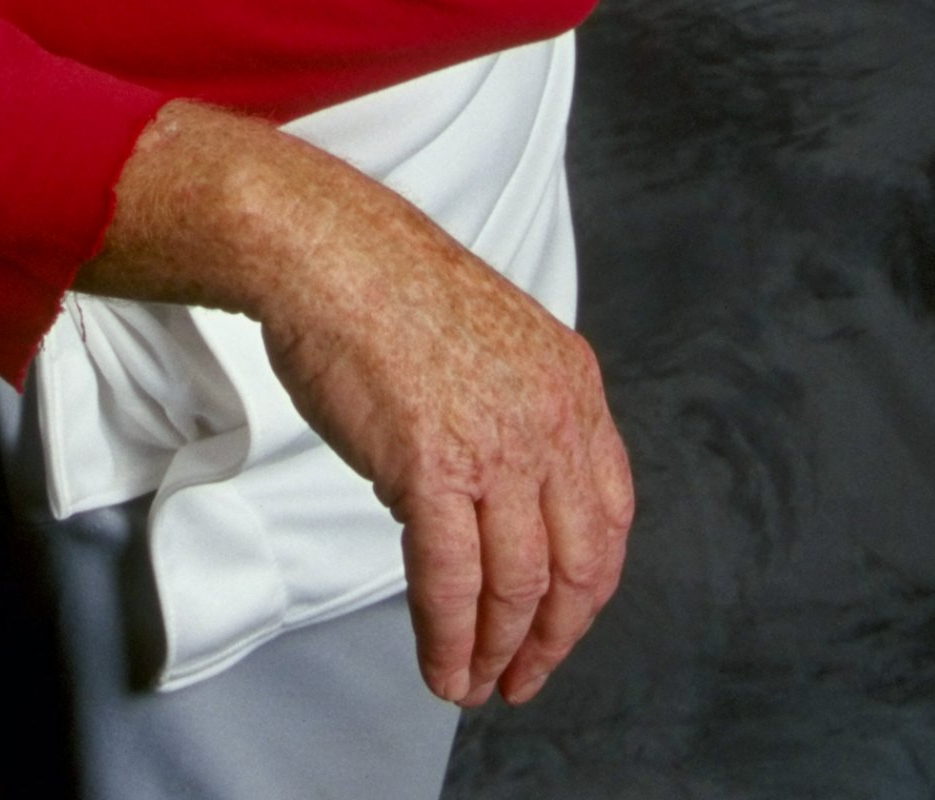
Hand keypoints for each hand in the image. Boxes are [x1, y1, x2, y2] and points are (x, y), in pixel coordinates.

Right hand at [78, 103, 631, 710]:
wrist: (325, 250)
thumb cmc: (384, 287)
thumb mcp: (492, 339)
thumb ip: (514, 411)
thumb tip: (495, 499)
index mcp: (571, 383)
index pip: (609, 516)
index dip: (587, 588)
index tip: (561, 626)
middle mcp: (549, 417)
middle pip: (578, 564)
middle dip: (552, 638)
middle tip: (523, 677)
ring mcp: (495, 443)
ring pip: (517, 584)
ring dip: (496, 651)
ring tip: (472, 684)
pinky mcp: (433, 465)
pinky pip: (451, 581)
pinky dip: (448, 639)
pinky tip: (440, 667)